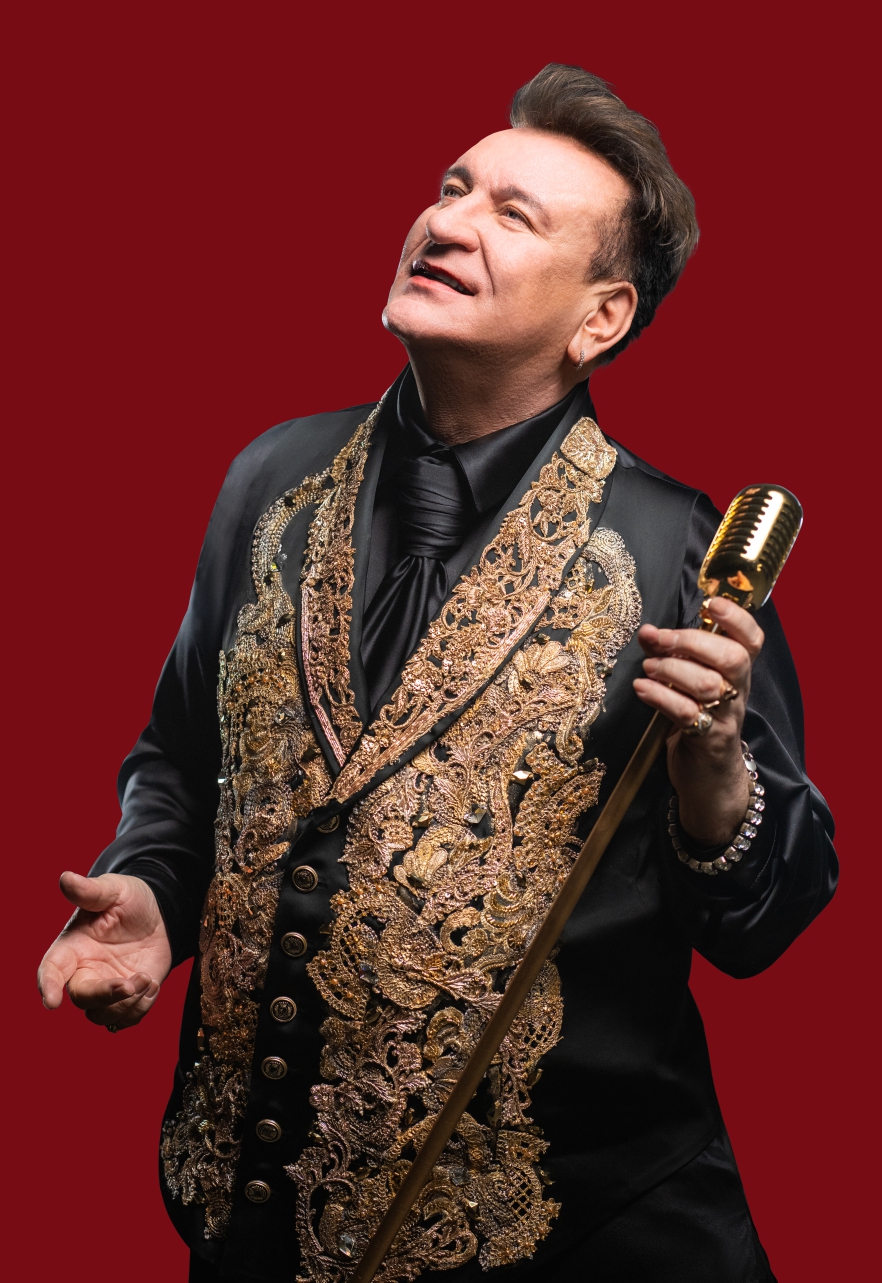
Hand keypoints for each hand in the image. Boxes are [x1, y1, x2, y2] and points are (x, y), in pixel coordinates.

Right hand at [37, 872, 171, 1030]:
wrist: (159, 914)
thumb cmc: (128, 899)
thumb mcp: (113, 890)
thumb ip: (89, 890)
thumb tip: (66, 878)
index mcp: (72, 947)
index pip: (51, 970)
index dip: (47, 986)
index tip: (51, 1002)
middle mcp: (84, 972)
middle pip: (81, 999)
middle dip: (104, 995)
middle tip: (129, 983)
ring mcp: (105, 987)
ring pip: (102, 1015)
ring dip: (127, 1004)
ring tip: (147, 978)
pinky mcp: (127, 999)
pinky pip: (126, 1020)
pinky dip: (140, 1009)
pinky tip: (152, 984)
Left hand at [632, 596, 763, 844]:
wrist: (709, 780)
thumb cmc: (698, 723)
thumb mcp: (689, 686)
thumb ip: (673, 657)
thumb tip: (648, 631)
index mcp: (737, 674)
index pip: (752, 639)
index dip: (737, 618)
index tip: (712, 602)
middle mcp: (738, 692)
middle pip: (732, 657)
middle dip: (692, 641)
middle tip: (658, 638)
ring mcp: (726, 718)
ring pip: (708, 684)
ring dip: (672, 669)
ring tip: (647, 667)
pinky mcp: (709, 742)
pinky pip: (687, 714)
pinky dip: (660, 697)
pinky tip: (642, 689)